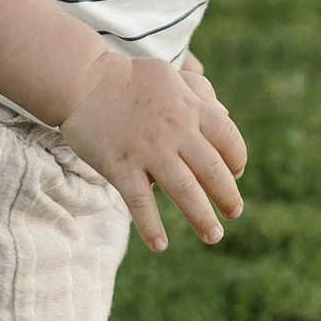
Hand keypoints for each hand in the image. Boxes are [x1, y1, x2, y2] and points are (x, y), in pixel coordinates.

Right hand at [61, 48, 248, 252]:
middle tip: (234, 213)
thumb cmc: (129, 79)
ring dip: (201, 218)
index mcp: (190, 108)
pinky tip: (160, 245)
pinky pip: (140, 202)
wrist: (82, 81)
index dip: (238, 160)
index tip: (236, 174)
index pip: (228, 139)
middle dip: (228, 197)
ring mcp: (148, 150)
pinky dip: (151, 226)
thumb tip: (225, 113)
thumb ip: (199, 93)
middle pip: (213, 171)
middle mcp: (175, 130)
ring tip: (213, 236)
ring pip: (184, 191)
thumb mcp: (171, 76)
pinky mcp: (120, 166)